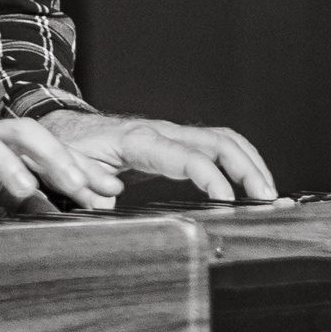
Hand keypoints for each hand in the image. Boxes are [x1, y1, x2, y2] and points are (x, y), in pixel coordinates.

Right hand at [0, 109, 123, 226]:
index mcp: (7, 144)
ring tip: (26, 191)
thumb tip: (70, 220)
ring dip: (5, 165)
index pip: (52, 149)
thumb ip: (31, 202)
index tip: (113, 189)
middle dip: (53, 156)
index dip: (82, 167)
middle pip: (24, 133)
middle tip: (79, 186)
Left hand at [38, 111, 276, 205]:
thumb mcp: (69, 173)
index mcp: (138, 141)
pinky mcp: (175, 141)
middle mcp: (160, 132)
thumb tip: (109, 204)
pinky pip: (216, 143)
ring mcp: (171, 133)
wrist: (62, 127)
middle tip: (266, 200)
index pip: (186, 156)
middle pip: (218, 141)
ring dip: (251, 163)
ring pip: (223, 139)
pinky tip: (251, 182)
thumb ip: (87, 192)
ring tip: (268, 194)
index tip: (229, 201)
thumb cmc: (66, 151)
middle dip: (247, 169)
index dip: (211, 177)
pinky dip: (240, 159)